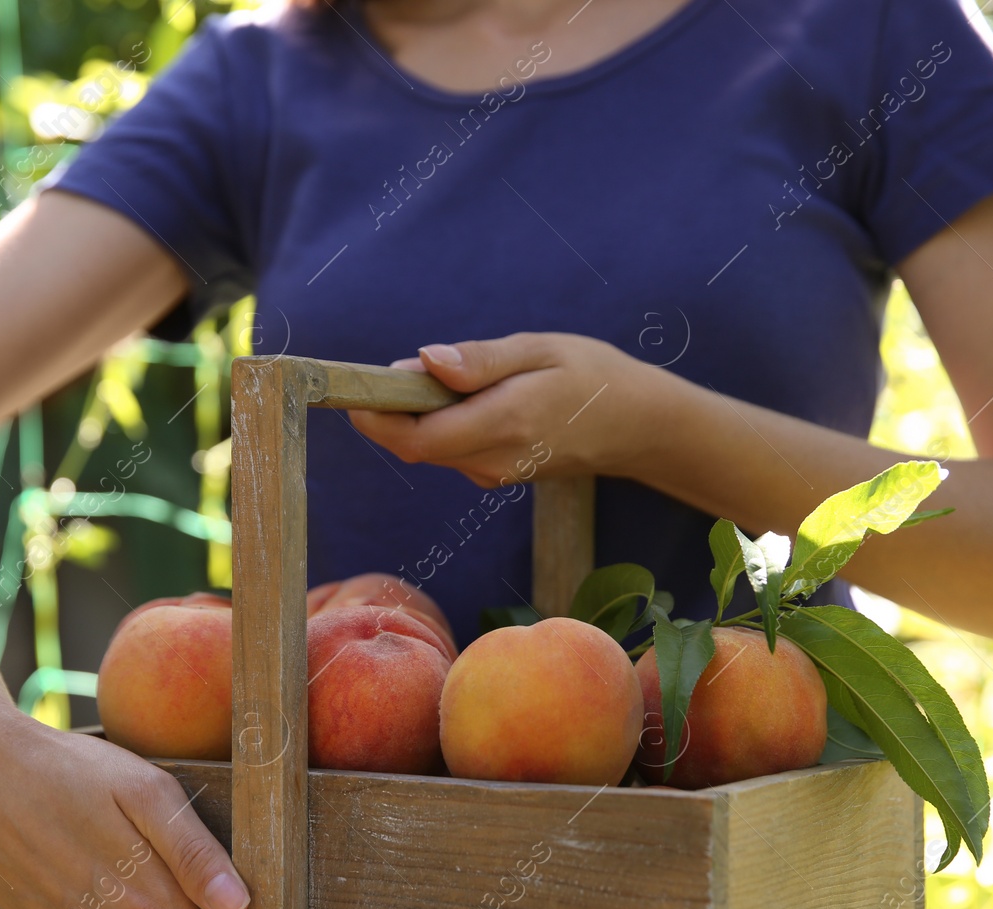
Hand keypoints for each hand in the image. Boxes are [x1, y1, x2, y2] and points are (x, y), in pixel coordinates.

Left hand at [349, 332, 669, 487]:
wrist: (637, 426)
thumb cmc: (592, 376)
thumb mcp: (540, 350)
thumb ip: (481, 361)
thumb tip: (425, 362)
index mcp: (505, 424)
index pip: (418, 436)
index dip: (377, 416)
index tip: (355, 387)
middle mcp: (495, 459)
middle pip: (415, 445)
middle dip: (392, 410)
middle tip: (400, 370)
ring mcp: (495, 474)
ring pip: (430, 447)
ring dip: (419, 414)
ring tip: (447, 376)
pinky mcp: (495, 474)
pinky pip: (450, 449)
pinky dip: (442, 422)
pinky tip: (468, 396)